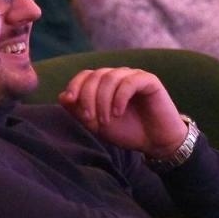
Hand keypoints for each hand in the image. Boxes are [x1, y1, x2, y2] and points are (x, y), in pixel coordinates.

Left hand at [58, 67, 189, 156]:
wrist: (156, 142)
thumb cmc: (128, 132)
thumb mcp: (98, 125)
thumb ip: (80, 111)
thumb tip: (62, 97)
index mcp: (105, 84)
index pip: (86, 75)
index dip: (75, 85)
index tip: (70, 101)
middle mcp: (118, 76)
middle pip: (95, 76)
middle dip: (88, 97)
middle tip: (91, 119)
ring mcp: (134, 77)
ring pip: (110, 78)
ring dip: (103, 100)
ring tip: (106, 120)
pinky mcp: (149, 81)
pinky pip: (129, 82)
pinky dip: (119, 97)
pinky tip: (118, 112)